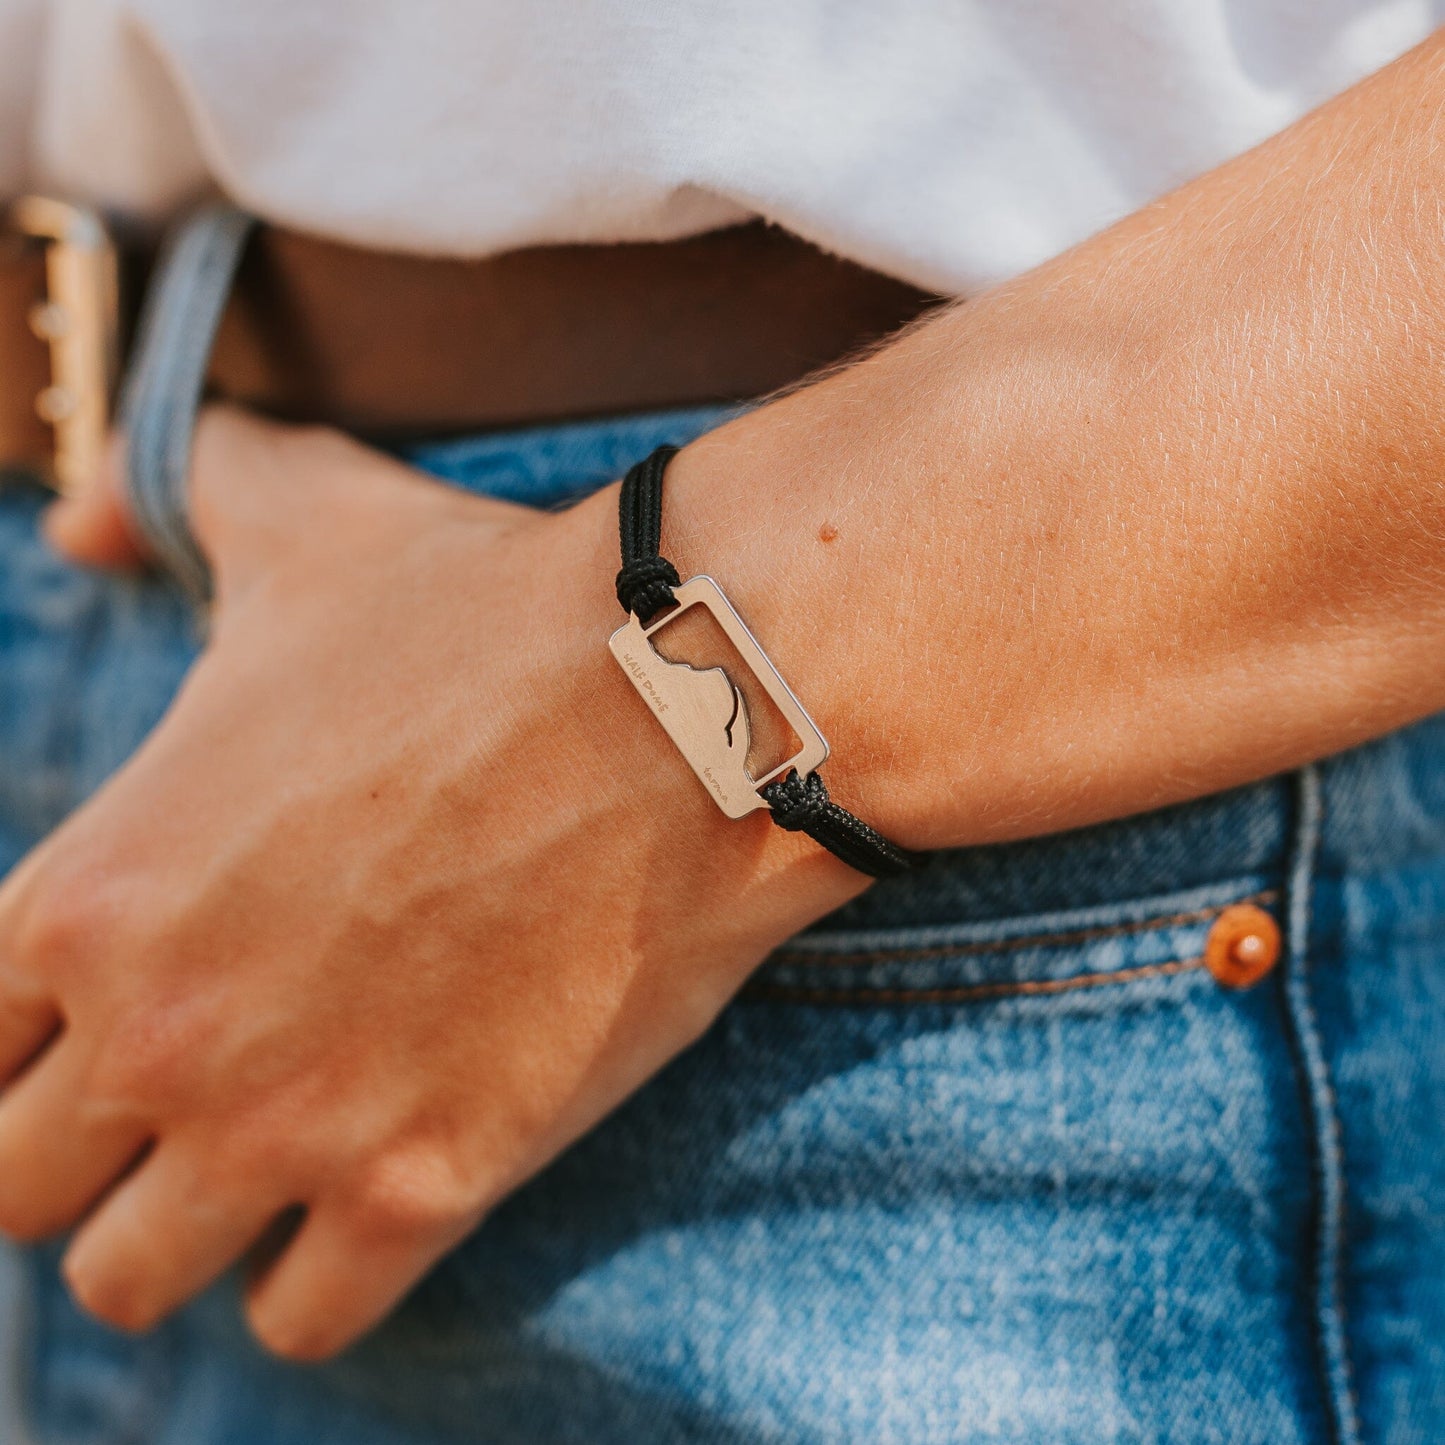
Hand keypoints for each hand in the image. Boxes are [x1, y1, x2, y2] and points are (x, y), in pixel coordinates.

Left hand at [0, 407, 861, 1358]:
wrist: (680, 702)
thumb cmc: (484, 612)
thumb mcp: (302, 521)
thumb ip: (166, 491)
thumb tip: (77, 517)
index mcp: (91, 891)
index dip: (20, 1043)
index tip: (99, 1027)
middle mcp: (158, 1033)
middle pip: (8, 1193)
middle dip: (79, 1156)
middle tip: (180, 1098)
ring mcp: (286, 1126)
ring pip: (128, 1283)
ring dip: (183, 1234)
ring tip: (265, 1160)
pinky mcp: (423, 1185)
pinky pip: (301, 1321)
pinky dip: (316, 1282)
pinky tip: (370, 1195)